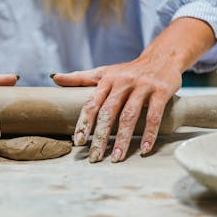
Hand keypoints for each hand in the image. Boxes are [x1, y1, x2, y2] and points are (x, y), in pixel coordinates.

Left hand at [52, 55, 181, 162]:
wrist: (162, 57)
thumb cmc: (129, 70)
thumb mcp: (104, 71)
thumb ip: (80, 78)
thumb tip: (54, 77)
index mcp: (106, 80)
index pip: (92, 104)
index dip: (84, 123)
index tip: (78, 142)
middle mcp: (122, 83)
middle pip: (108, 113)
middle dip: (100, 137)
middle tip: (94, 157)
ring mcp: (142, 87)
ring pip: (129, 116)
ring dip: (122, 140)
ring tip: (116, 158)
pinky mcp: (160, 92)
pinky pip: (153, 116)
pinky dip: (149, 134)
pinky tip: (144, 149)